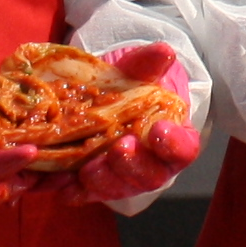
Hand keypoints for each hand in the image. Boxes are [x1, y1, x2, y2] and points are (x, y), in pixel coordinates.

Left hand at [49, 42, 207, 199]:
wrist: (102, 100)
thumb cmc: (130, 88)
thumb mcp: (137, 72)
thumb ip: (150, 64)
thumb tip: (164, 51)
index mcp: (173, 139)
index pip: (183, 148)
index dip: (174, 144)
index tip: (159, 131)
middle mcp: (153, 165)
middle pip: (151, 175)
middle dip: (134, 164)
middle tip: (119, 147)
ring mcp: (124, 179)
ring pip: (119, 188)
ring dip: (104, 181)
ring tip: (88, 167)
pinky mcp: (96, 186)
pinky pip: (86, 194)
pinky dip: (74, 191)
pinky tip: (61, 184)